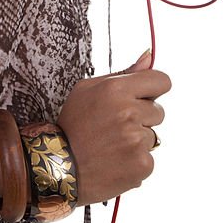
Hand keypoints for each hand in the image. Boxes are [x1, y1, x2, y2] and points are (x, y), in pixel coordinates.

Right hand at [55, 50, 170, 206]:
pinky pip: (150, 158)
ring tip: (113, 145)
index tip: (146, 97)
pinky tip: (116, 161)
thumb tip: (148, 56)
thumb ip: (124, 72)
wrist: (61, 166)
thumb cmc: (74, 124)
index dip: (154, 89)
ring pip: (153, 136)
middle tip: (117, 126)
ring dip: (138, 140)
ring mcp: (137, 140)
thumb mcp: (88, 89)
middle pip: (159, 111)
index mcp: (116, 89)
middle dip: (143, 117)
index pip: (161, 81)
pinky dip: (135, 161)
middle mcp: (129, 112)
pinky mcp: (142, 164)